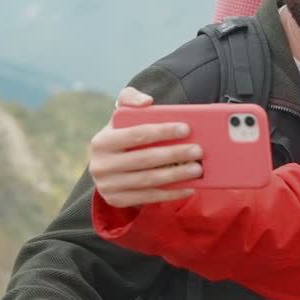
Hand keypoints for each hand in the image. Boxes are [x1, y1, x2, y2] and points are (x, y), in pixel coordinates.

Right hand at [90, 87, 203, 206]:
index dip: (163, 131)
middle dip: (174, 153)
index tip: (186, 129)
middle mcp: (101, 165)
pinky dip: (171, 193)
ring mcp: (108, 186)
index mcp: (102, 142)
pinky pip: (149, 197)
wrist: (106, 168)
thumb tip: (146, 101)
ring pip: (149, 180)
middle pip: (145, 159)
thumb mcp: (120, 116)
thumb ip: (129, 98)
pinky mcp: (117, 200)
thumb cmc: (121, 136)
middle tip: (198, 150)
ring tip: (197, 168)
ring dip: (176, 175)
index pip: (137, 134)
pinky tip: (189, 186)